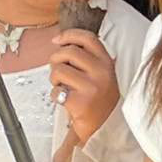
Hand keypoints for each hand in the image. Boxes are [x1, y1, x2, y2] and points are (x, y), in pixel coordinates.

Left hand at [51, 29, 117, 143]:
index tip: (57, 40)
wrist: (105, 127)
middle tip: (57, 70)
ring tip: (62, 86)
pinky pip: (55, 91)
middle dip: (56, 59)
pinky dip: (55, 95)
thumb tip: (62, 41)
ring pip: (59, 70)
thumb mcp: (102, 74)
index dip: (69, 35)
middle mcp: (101, 72)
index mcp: (106, 63)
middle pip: (69, 51)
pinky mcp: (80, 102)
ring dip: (54, 78)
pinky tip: (64, 99)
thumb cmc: (99, 99)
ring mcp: (91, 87)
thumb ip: (89, 57)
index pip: (88, 38)